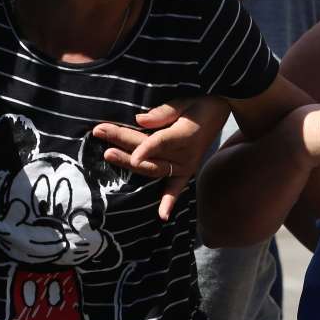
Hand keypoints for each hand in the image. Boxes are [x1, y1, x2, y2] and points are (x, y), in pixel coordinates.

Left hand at [92, 96, 230, 221]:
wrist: (219, 112)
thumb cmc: (198, 105)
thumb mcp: (183, 103)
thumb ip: (163, 113)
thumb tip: (139, 120)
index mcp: (185, 135)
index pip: (160, 142)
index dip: (143, 148)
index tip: (121, 149)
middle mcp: (185, 155)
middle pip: (148, 154)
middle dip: (122, 142)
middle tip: (99, 132)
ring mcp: (185, 166)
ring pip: (152, 169)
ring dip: (129, 164)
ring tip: (108, 153)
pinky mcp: (185, 172)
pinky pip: (176, 188)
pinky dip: (169, 202)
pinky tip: (161, 216)